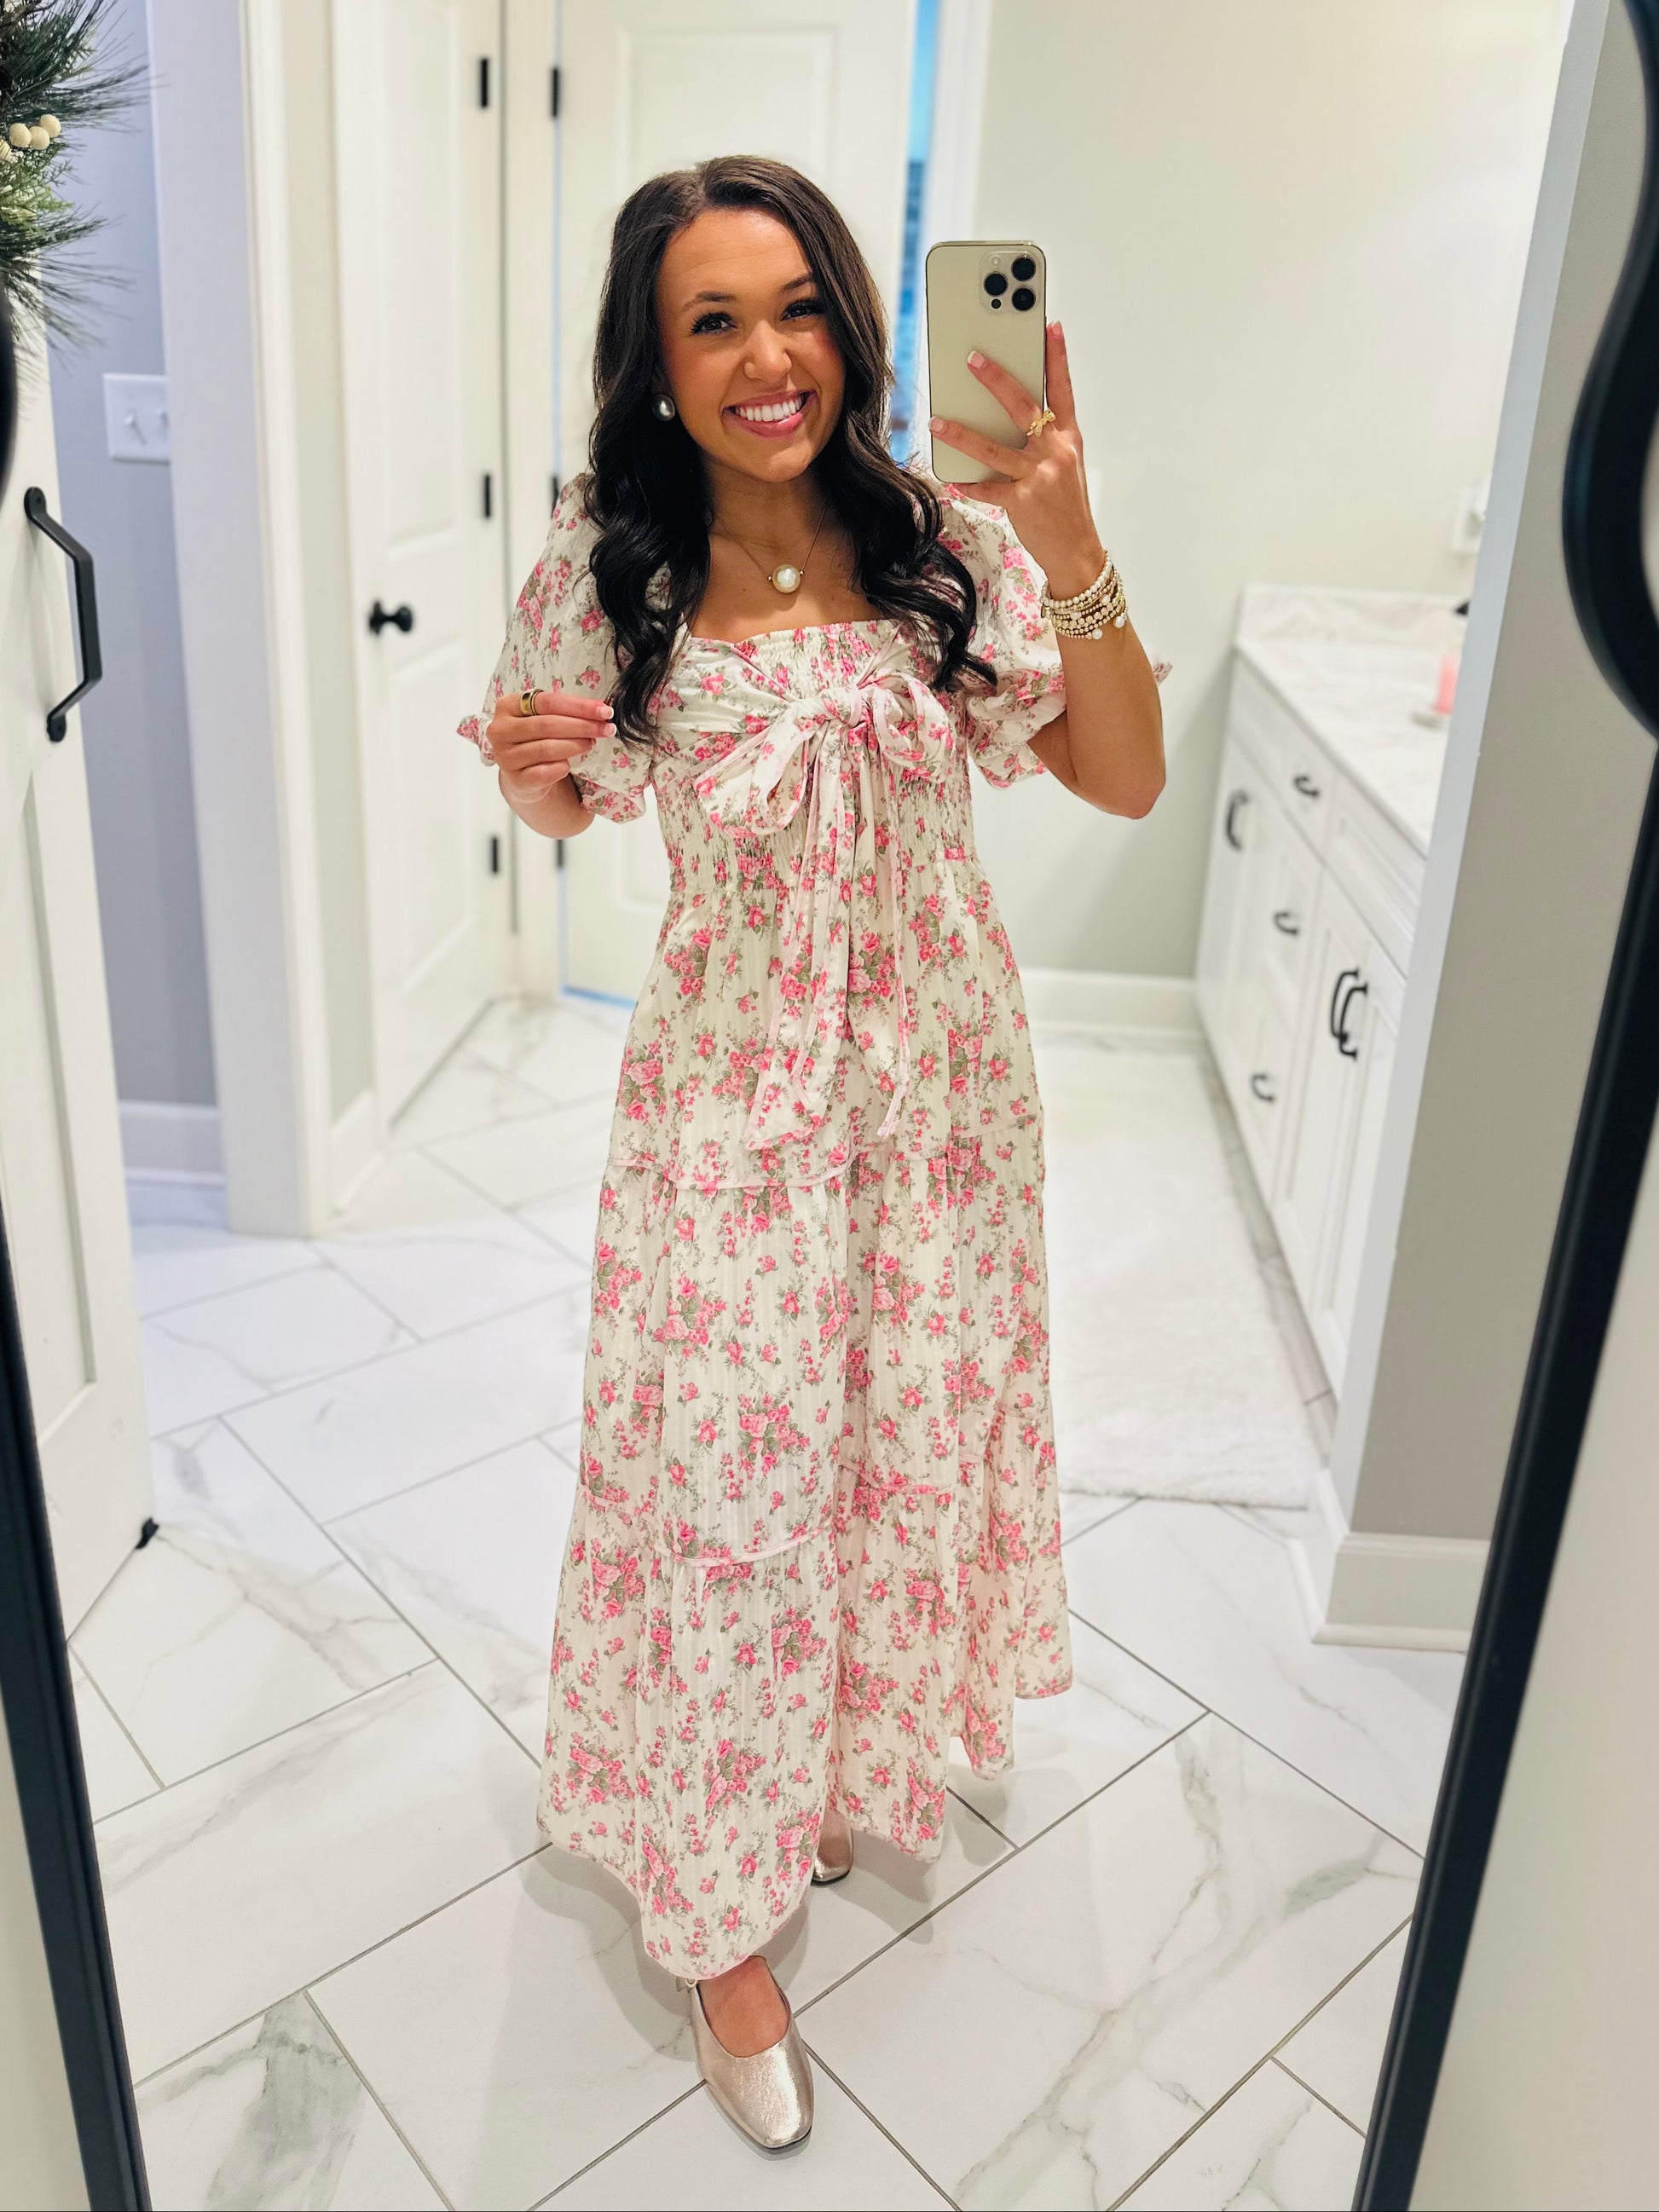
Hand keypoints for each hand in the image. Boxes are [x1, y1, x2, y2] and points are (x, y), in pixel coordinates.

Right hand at [485, 687, 610, 802]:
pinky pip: (545, 772)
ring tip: (592, 742)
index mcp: (507, 706)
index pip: (546, 702)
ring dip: (576, 745)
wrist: (524, 775)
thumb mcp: (544, 719)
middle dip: (582, 725)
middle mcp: (500, 730)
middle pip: (547, 724)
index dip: (578, 706)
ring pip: (547, 748)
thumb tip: (600, 709)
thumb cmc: (537, 739)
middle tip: (606, 728)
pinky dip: (562, 767)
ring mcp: (505, 757)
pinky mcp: (516, 780)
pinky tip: (570, 764)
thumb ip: (564, 711)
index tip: (604, 710)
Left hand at [930, 321, 1104, 595]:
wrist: (1077, 551)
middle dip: (996, 380)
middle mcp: (1054, 452)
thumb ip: (1045, 440)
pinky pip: (987, 488)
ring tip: (937, 421)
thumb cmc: (1067, 506)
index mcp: (1068, 439)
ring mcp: (1038, 477)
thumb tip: (1014, 418)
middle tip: (973, 359)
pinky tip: (951, 478)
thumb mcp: (1066, 465)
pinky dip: (968, 484)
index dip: (1057, 357)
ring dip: (962, 433)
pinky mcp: (1022, 502)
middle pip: (1023, 407)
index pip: (1062, 390)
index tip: (1050, 327)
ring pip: (993, 448)